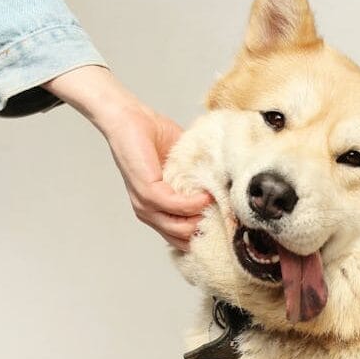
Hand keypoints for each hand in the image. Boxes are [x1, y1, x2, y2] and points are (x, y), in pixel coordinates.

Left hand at [43, 66, 210, 250]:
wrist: (131, 118)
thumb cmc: (153, 136)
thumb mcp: (182, 164)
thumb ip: (198, 178)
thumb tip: (225, 185)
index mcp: (157, 210)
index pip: (182, 238)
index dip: (205, 236)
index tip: (227, 226)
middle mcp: (149, 213)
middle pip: (183, 240)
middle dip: (208, 233)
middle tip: (228, 218)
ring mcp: (146, 205)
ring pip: (180, 229)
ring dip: (203, 218)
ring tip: (219, 204)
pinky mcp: (147, 192)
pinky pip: (176, 206)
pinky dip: (194, 202)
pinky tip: (206, 194)